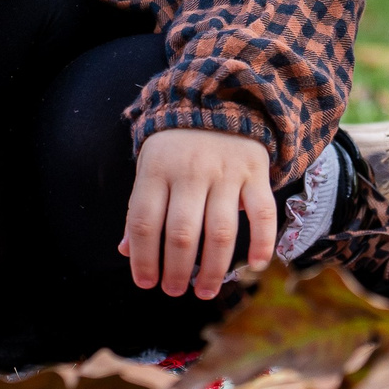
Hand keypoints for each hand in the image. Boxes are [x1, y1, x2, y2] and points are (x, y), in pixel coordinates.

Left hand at [121, 127, 275, 299]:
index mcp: (157, 170)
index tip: (146, 283)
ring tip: (205, 290)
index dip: (143, 258)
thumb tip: (126, 252)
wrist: (221, 97)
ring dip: (213, 269)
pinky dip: (262, 242)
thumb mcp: (151, 167)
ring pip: (220, 231)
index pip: (145, 222)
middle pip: (183, 233)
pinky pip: (262, 212)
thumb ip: (140, 209)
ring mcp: (225, 172)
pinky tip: (254, 266)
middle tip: (175, 291)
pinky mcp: (255, 172)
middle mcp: (190, 171)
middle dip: (177, 270)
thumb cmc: (178, 145)